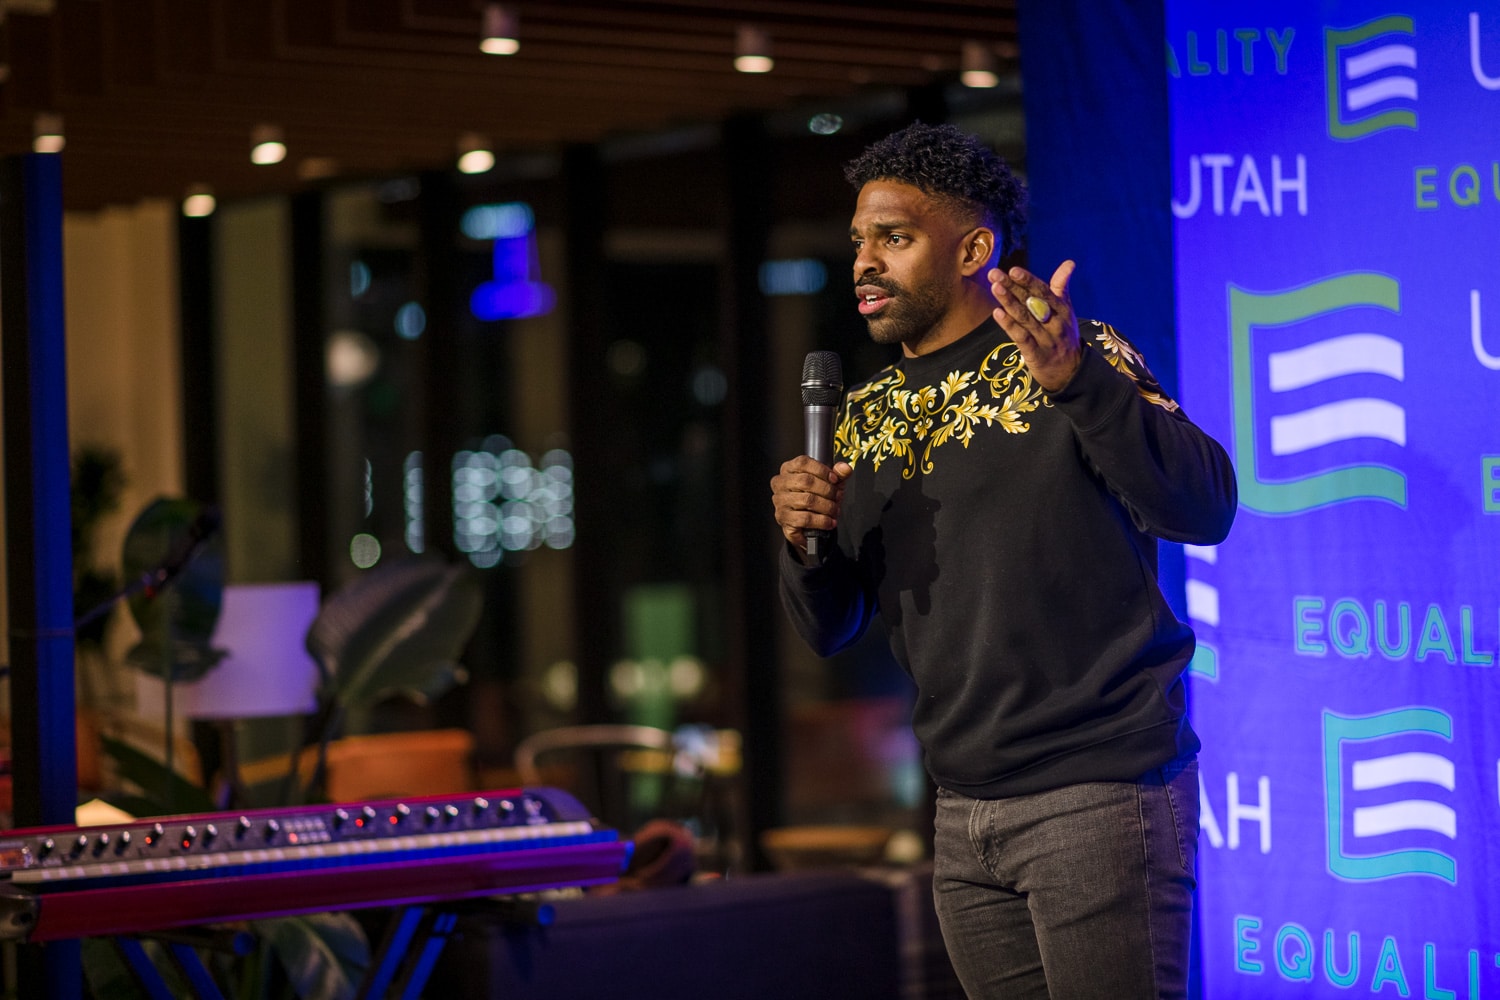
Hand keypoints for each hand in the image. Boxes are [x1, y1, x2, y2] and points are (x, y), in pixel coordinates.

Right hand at [770, 456, 850, 552]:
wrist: (808, 524)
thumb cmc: (816, 497)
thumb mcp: (829, 482)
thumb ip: (839, 473)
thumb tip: (845, 468)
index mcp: (788, 469)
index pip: (803, 463)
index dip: (822, 470)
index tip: (835, 479)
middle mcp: (780, 483)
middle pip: (806, 481)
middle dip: (827, 490)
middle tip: (838, 497)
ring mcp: (780, 501)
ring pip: (807, 500)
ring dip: (827, 506)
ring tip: (835, 510)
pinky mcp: (783, 518)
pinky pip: (805, 519)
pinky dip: (822, 521)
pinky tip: (829, 522)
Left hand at [988, 259, 1082, 392]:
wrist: (1072, 373)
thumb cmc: (1064, 337)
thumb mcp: (1066, 311)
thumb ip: (1061, 287)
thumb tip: (1069, 263)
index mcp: (1062, 310)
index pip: (1044, 291)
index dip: (1028, 281)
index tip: (1013, 270)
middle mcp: (1055, 322)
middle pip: (1031, 302)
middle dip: (1012, 287)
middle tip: (994, 273)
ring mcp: (1046, 339)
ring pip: (1025, 318)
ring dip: (1009, 302)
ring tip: (995, 288)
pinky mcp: (1036, 354)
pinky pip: (1022, 338)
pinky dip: (1010, 325)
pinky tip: (997, 313)